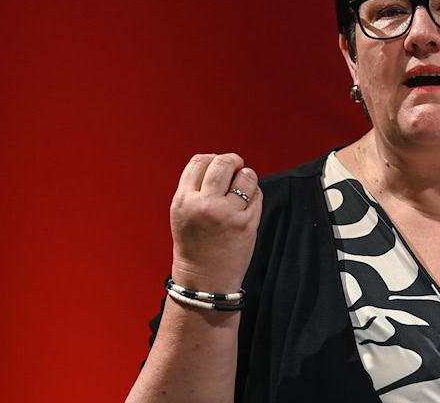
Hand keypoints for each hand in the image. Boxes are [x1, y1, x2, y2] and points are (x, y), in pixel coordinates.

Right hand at [169, 153, 261, 292]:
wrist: (204, 281)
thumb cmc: (194, 246)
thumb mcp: (183, 214)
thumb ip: (196, 189)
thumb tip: (221, 162)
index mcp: (183, 201)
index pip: (200, 161)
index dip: (212, 158)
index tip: (218, 165)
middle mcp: (204, 205)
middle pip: (223, 163)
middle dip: (233, 161)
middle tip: (236, 167)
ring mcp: (227, 214)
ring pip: (245, 176)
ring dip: (247, 177)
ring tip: (242, 188)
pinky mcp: (247, 223)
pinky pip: (257, 195)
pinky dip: (255, 194)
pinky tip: (247, 204)